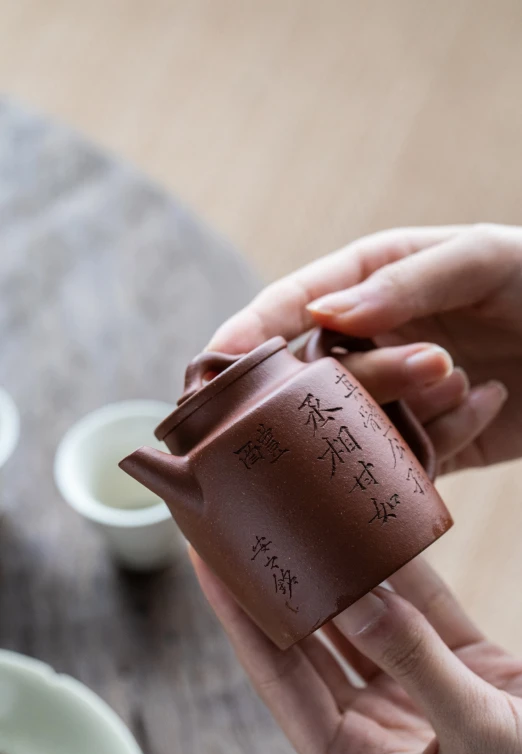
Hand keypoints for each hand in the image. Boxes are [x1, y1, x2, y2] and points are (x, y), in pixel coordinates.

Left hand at [192, 550, 521, 753]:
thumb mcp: (475, 739)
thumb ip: (417, 665)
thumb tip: (358, 601)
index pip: (278, 674)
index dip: (240, 616)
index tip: (209, 561)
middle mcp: (373, 725)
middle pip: (309, 640)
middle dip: (276, 582)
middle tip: (243, 525)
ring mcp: (414, 692)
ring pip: (365, 619)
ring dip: (340, 570)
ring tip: (303, 516)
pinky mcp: (460, 668)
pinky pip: (424, 611)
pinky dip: (406, 574)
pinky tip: (380, 530)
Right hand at [209, 224, 521, 471]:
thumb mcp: (482, 260)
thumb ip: (404, 283)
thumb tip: (324, 317)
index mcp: (366, 282)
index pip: (290, 306)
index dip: (247, 333)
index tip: (213, 364)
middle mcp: (368, 340)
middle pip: (313, 374)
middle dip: (351, 382)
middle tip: (426, 370)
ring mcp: (393, 394)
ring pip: (353, 423)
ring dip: (405, 412)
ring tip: (465, 383)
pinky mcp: (424, 440)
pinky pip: (402, 456)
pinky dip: (441, 439)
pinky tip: (486, 404)